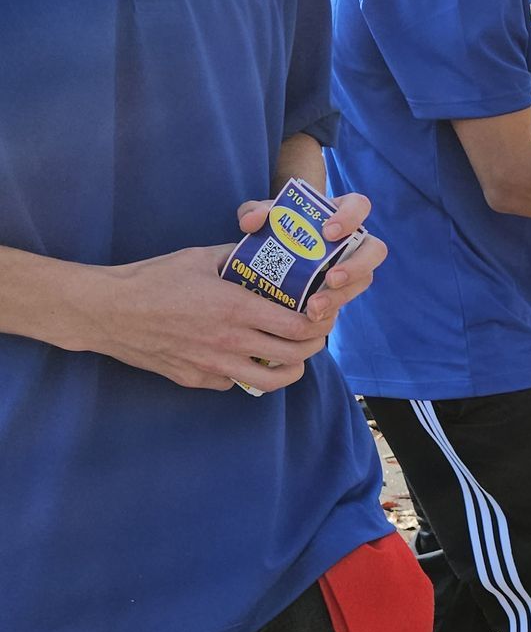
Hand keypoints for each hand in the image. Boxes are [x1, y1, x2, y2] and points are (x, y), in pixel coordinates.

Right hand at [83, 241, 334, 391]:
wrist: (107, 311)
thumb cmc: (152, 280)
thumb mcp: (200, 258)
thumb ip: (237, 256)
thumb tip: (264, 248)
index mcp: (237, 308)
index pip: (299, 326)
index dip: (319, 323)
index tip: (321, 315)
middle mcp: (230, 341)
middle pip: (295, 357)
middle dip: (313, 346)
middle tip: (313, 336)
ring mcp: (214, 365)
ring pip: (271, 382)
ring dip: (289, 370)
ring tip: (289, 356)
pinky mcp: (196, 379)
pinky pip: (235, 383)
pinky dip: (247, 374)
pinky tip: (243, 358)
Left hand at [234, 192, 387, 329]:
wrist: (270, 254)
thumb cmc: (272, 227)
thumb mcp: (259, 216)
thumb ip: (253, 212)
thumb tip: (254, 221)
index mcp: (339, 213)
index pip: (360, 206)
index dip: (351, 218)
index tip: (329, 232)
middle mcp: (353, 241)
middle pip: (375, 251)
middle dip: (357, 266)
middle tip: (331, 278)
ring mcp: (352, 267)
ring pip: (363, 281)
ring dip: (341, 295)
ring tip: (314, 307)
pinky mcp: (342, 291)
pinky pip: (345, 301)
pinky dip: (329, 310)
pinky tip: (310, 316)